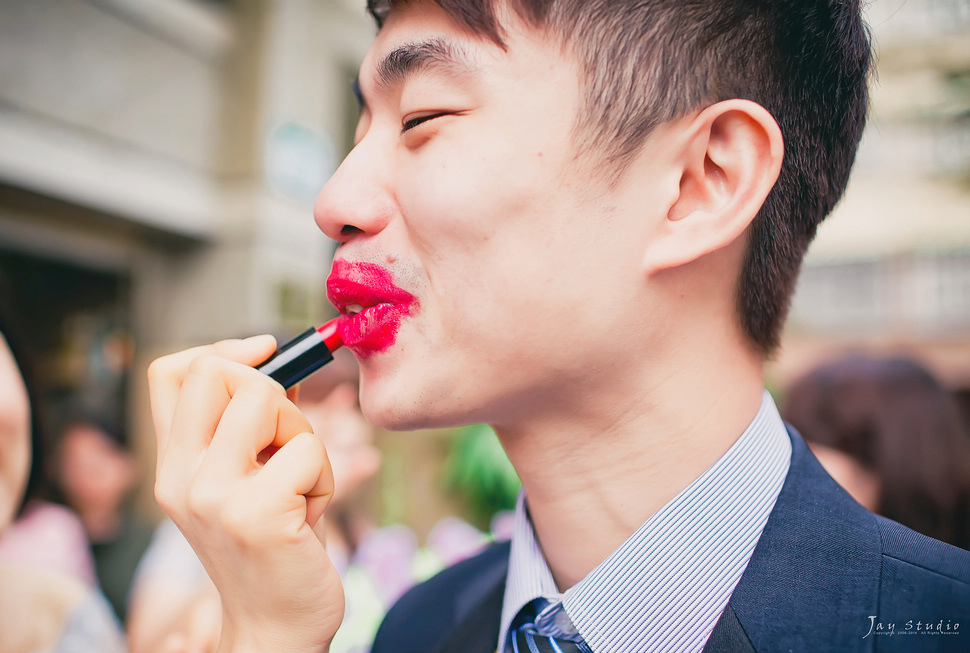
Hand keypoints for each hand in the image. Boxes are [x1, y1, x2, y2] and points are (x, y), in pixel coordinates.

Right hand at [149, 336, 343, 652]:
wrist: (275, 626)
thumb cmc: (273, 544)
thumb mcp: (248, 477)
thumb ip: (251, 423)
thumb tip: (277, 359)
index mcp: (174, 464)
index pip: (171, 372)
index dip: (223, 350)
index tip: (265, 358)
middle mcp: (182, 477)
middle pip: (222, 372)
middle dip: (274, 391)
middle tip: (286, 442)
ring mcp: (214, 495)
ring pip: (270, 401)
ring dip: (304, 437)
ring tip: (299, 484)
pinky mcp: (256, 514)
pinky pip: (310, 451)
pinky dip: (325, 478)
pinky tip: (308, 516)